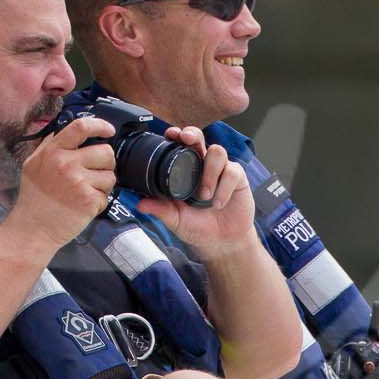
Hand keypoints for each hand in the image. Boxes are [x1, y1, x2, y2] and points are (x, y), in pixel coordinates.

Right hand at [0, 117, 116, 256]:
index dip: (100, 126)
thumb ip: (48, 146)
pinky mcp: (89, 201)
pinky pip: (107, 195)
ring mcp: (79, 182)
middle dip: (105, 163)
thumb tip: (65, 132)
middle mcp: (67, 164)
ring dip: (103, 184)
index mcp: (53, 152)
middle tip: (94, 173)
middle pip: (106, 152)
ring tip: (86, 192)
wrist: (33, 229)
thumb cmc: (33, 199)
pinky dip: (99, 202)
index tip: (109, 131)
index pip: (82, 127)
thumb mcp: (32, 165)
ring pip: (110, 175)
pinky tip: (84, 206)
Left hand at [136, 126, 256, 257]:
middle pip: (199, 138)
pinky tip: (218, 204)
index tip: (170, 135)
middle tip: (187, 140)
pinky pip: (232, 172)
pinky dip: (223, 188)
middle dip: (193, 135)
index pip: (180, 146)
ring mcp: (221, 169)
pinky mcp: (238, 178)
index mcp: (185, 170)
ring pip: (217, 152)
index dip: (176, 136)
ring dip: (209, 173)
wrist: (222, 243)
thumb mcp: (176, 220)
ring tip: (204, 195)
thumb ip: (161, 210)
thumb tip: (140, 204)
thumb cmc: (198, 227)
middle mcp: (203, 165)